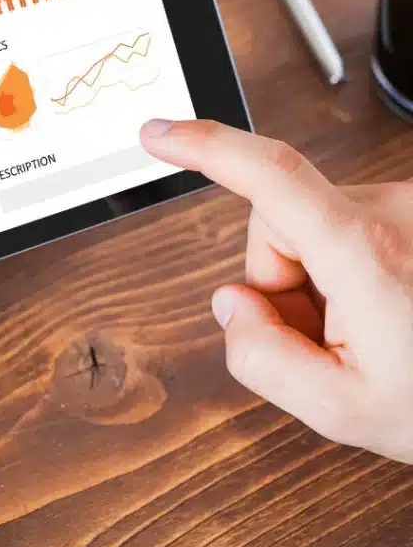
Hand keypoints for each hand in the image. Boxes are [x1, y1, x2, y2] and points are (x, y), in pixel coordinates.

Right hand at [141, 118, 412, 463]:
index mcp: (368, 253)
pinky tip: (383, 310)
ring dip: (316, 278)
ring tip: (366, 328)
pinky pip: (345, 227)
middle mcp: (393, 211)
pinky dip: (346, 269)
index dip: (205, 147)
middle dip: (277, 279)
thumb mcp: (345, 411)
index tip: (159, 134)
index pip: (270, 175)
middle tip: (325, 338)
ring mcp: (409, 206)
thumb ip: (262, 360)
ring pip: (309, 226)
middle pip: (275, 221)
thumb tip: (231, 303)